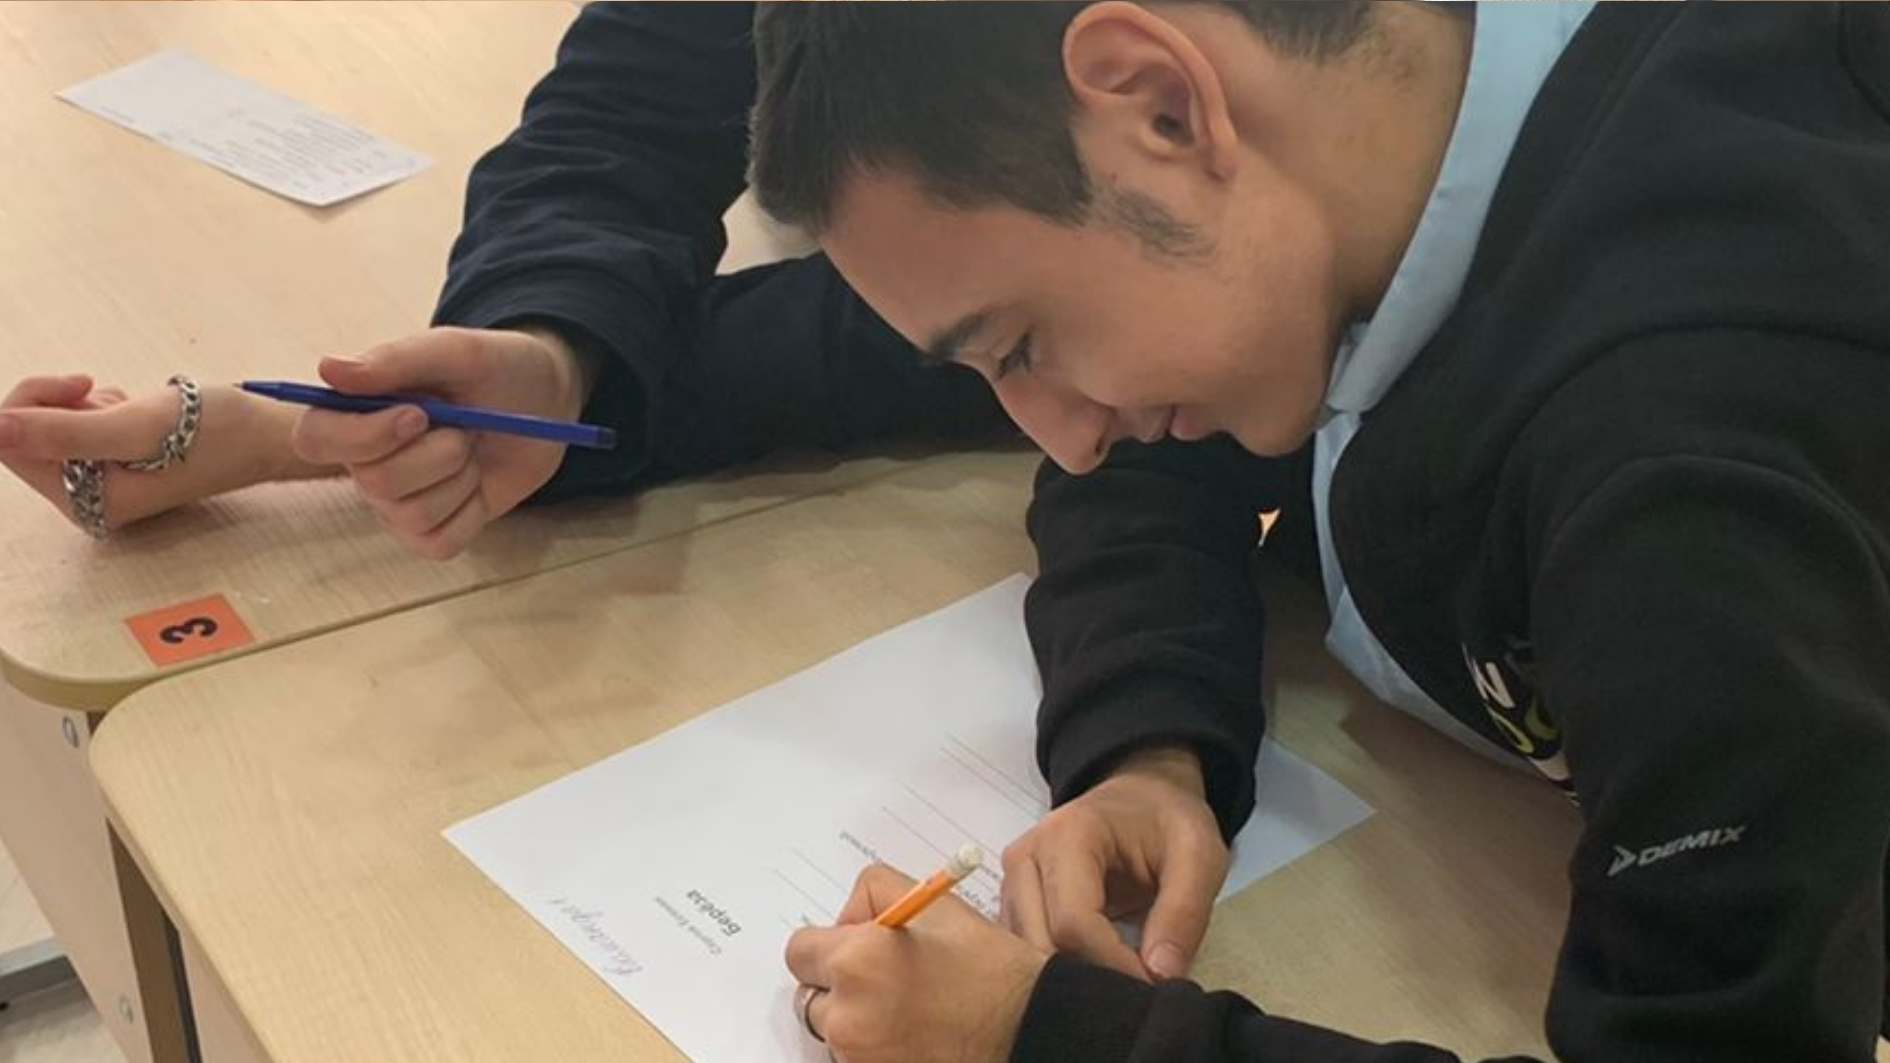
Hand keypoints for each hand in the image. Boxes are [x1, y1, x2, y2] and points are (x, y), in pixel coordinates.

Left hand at [0, 374, 322, 532]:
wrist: (268, 436)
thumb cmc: (217, 433)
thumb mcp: (137, 426)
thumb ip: (62, 431)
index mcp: (89, 502)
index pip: (11, 445)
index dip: (34, 402)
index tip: (84, 384)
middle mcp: (88, 501)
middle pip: (27, 437)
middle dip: (62, 405)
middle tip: (113, 396)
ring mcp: (102, 486)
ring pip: (53, 429)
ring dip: (85, 405)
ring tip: (135, 408)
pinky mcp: (116, 468)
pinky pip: (79, 430)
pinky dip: (102, 410)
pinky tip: (139, 413)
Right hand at [289, 325, 596, 559]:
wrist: (544, 402)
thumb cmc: (493, 370)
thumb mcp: (455, 352)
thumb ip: (395, 360)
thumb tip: (328, 370)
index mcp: (353, 412)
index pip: (314, 439)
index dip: (362, 436)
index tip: (417, 415)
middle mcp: (364, 462)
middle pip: (376, 482)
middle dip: (439, 453)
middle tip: (465, 426)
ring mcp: (396, 503)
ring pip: (413, 514)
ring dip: (460, 479)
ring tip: (472, 449)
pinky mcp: (430, 532)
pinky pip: (441, 542)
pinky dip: (471, 513)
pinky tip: (477, 484)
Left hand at [785, 864, 1047, 1062]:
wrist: (1028, 1027)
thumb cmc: (987, 967)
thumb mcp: (934, 906)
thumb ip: (873, 893)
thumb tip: (844, 921)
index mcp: (856, 960)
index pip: (799, 951)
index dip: (826, 946)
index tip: (851, 949)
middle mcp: (847, 1015)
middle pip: (811, 998)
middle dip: (838, 987)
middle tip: (885, 983)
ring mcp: (858, 1057)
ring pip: (834, 1034)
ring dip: (855, 1022)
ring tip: (905, 1012)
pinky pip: (854, 1060)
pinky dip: (873, 1050)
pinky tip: (912, 1036)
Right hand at [1000, 745, 1227, 980]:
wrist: (1140, 796)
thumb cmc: (1168, 821)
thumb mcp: (1199, 854)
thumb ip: (1184, 912)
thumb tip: (1161, 976)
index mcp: (1067, 836)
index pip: (1073, 923)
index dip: (1114, 965)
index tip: (1155, 986)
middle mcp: (1025, 858)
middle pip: (1040, 943)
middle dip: (1089, 976)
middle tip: (1137, 993)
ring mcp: (1012, 882)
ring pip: (1026, 954)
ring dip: (1071, 979)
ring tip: (1119, 985)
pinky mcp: (1013, 903)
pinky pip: (1024, 951)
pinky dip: (1057, 972)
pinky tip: (1097, 973)